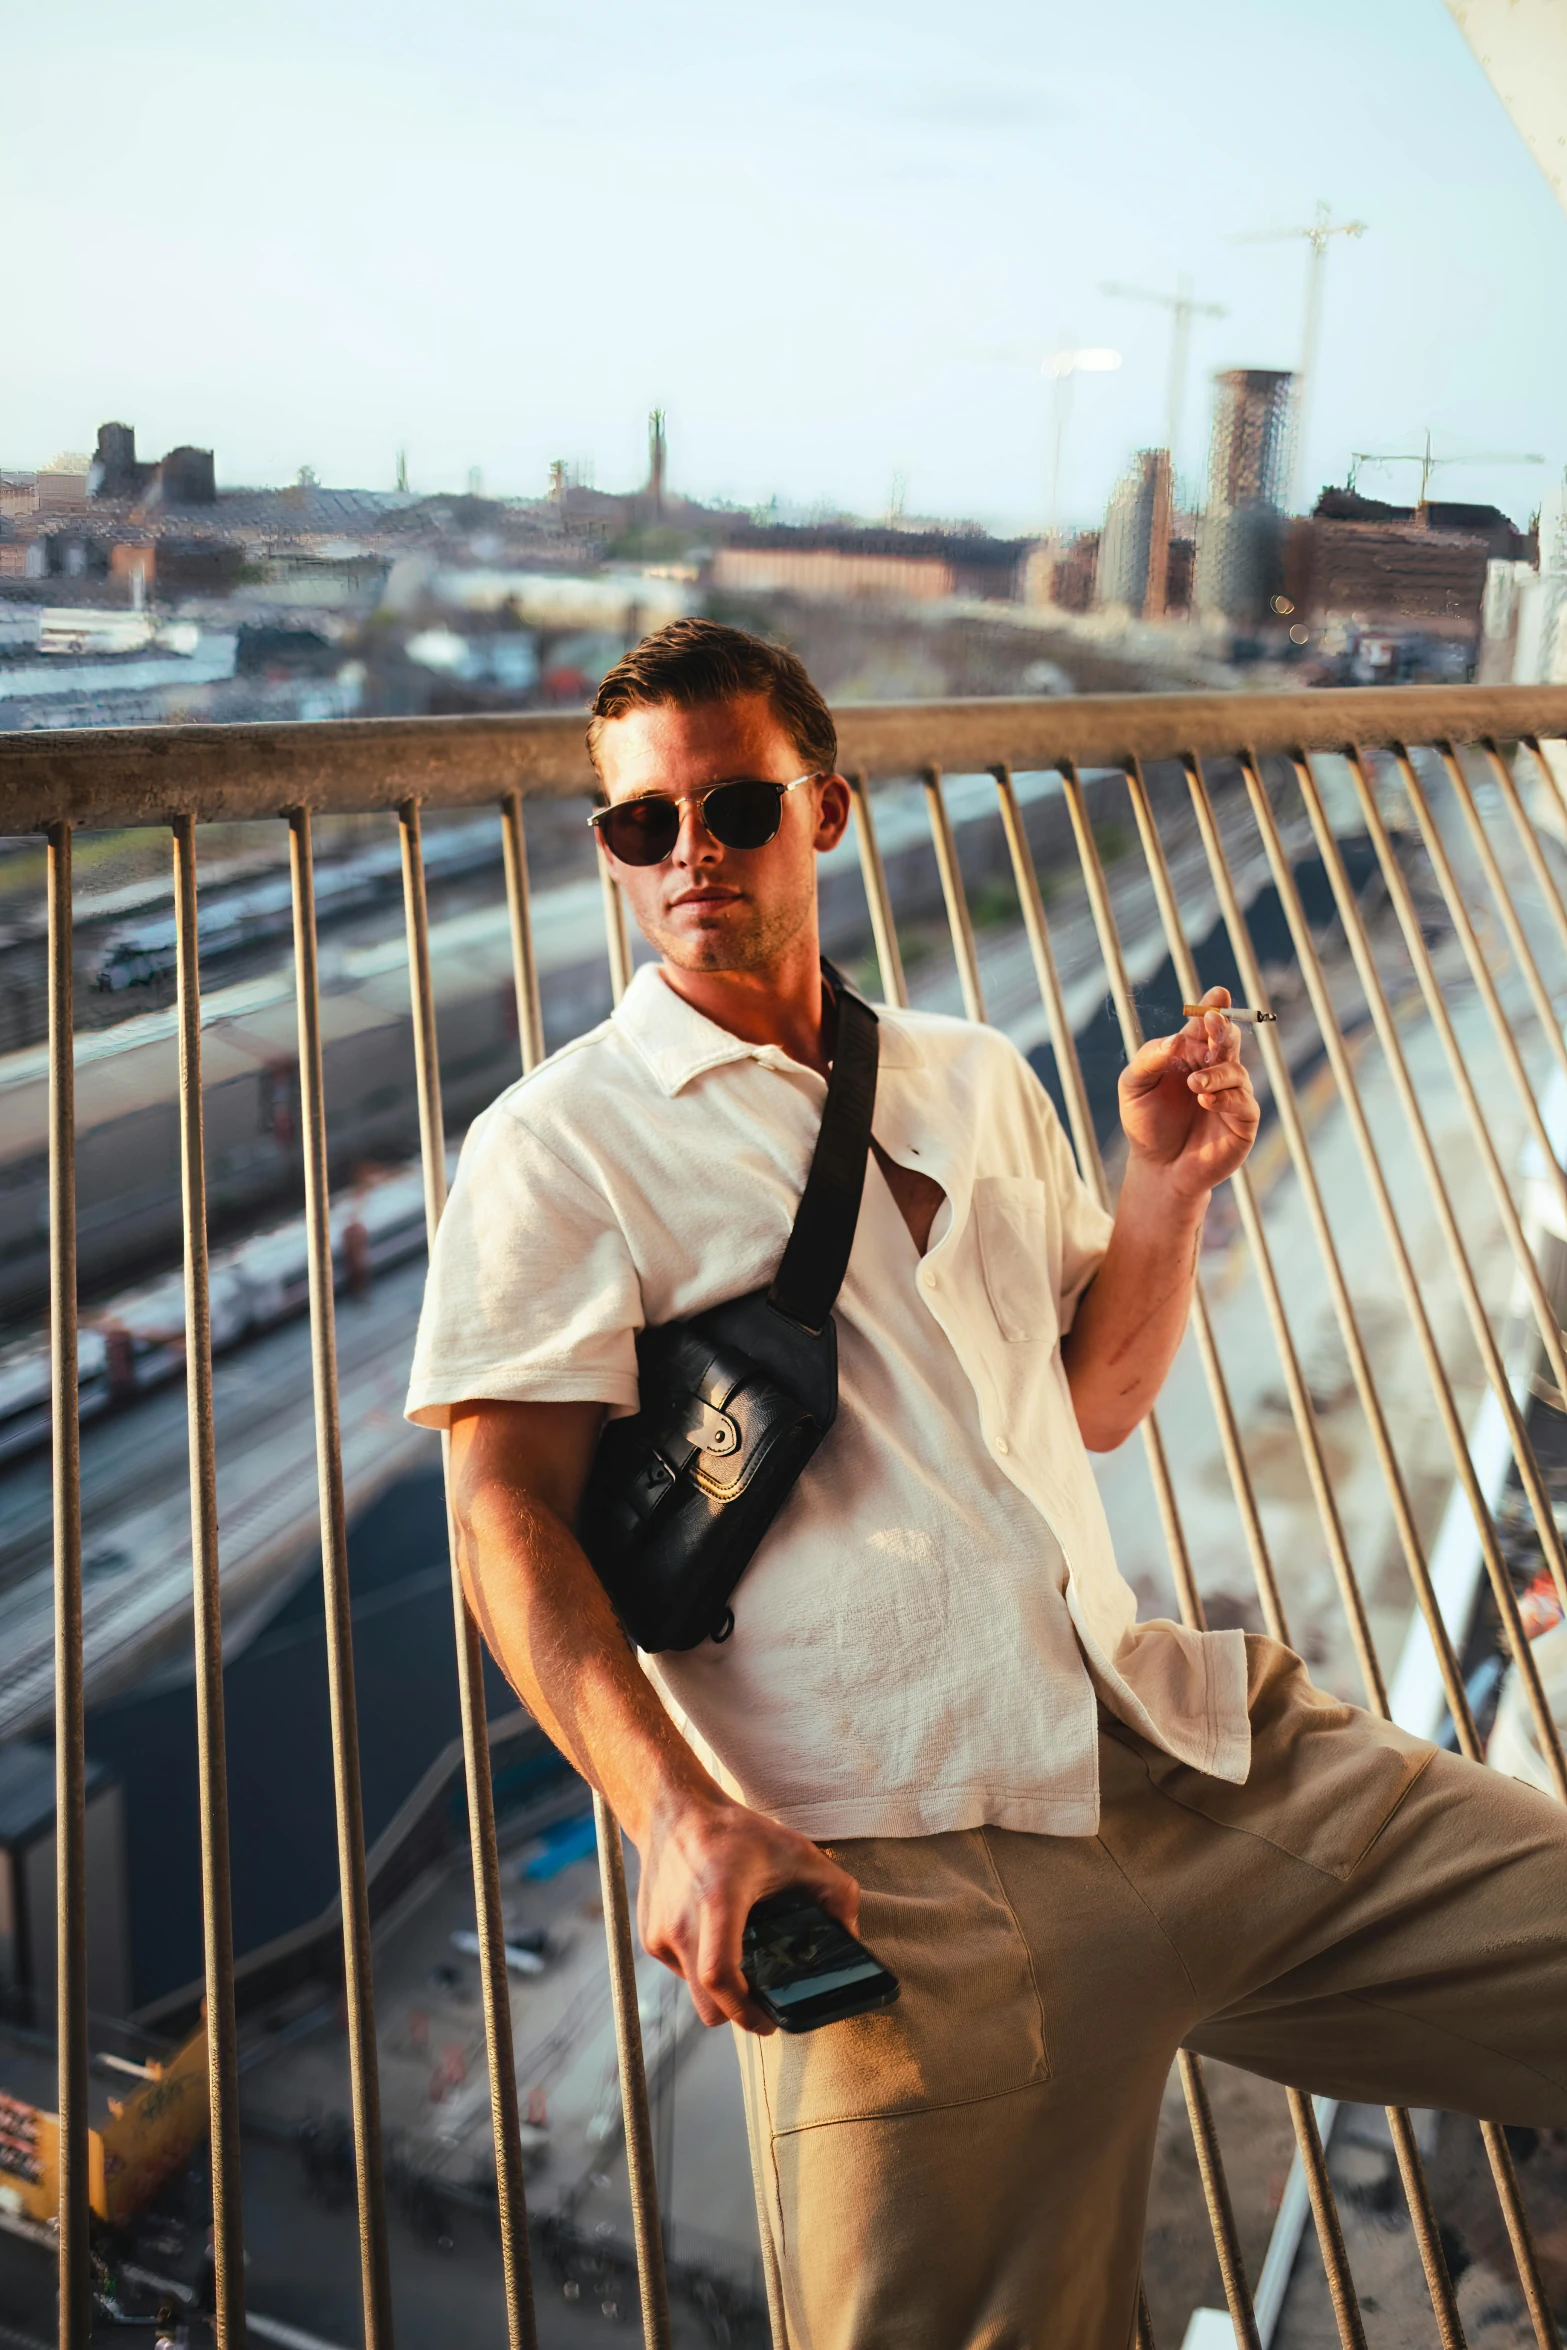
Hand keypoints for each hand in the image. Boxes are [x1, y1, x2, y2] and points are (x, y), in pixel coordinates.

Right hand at [636, 1787, 859, 2034]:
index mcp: (718, 1902)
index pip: (720, 1976)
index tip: (769, 2021)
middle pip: (707, 2002)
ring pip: (694, 1991)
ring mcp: (659, 1932)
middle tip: (763, 1999)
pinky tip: (715, 1935)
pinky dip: (700, 1965)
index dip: (745, 2010)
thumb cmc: (735, 1831)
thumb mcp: (795, 1851)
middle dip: (737, 2011)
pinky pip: (681, 1971)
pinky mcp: (648, 1937)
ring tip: (740, 1951)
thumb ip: (836, 1890)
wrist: (673, 1811)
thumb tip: (851, 1935)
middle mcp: (681, 1922)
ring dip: (719, 1986)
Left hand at [1118, 986, 1259, 1201]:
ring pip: (1235, 1070)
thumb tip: (1176, 1039)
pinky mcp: (1243, 1120)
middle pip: (1228, 1039)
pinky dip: (1225, 1098)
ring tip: (1194, 1084)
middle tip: (1213, 1021)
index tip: (1218, 993)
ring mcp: (1232, 1094)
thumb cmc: (1146, 1123)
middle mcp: (1216, 1069)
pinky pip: (1243, 1102)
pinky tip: (1205, 1100)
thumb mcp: (1134, 1086)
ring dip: (1215, 1072)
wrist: (1157, 1168)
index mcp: (1190, 1054)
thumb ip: (1150, 1058)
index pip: (1205, 1024)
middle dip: (1222, 1028)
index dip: (1214, 1007)